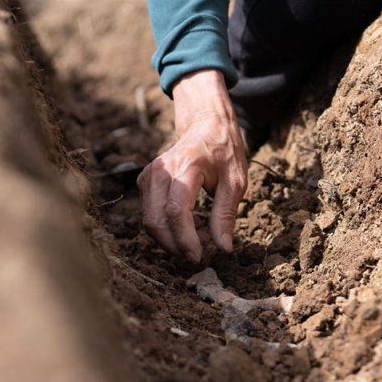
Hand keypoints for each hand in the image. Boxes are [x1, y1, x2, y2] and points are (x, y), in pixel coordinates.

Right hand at [137, 69, 247, 261]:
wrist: (206, 125)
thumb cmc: (224, 152)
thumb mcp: (235, 182)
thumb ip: (226, 215)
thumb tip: (223, 248)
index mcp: (186, 166)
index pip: (176, 210)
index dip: (184, 238)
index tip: (197, 256)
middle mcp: (162, 170)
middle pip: (156, 219)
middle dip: (175, 245)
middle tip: (199, 252)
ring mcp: (149, 175)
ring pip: (149, 220)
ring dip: (171, 239)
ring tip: (198, 235)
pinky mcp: (145, 181)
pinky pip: (150, 214)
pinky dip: (166, 228)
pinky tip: (188, 224)